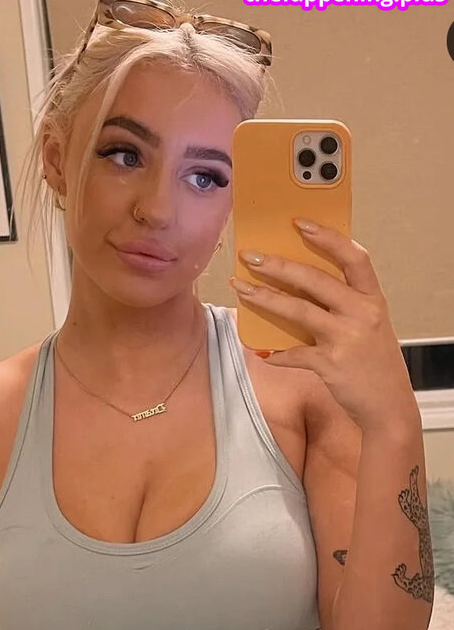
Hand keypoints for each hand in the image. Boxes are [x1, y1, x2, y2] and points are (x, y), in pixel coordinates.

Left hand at [229, 218, 417, 433]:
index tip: (300, 223)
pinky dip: (275, 352)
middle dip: (278, 266)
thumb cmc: (374, 363)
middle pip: (314, 280)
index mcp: (372, 299)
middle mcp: (361, 314)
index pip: (353, 257)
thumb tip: (299, 286)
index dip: (327, 238)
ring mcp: (345, 339)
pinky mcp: (330, 365)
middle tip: (250, 256)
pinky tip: (260, 350)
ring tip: (241, 288)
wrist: (388, 405)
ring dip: (265, 298)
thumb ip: (345, 305)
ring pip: (297, 311)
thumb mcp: (369, 326)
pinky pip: (293, 354)